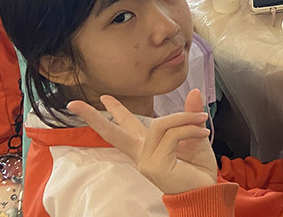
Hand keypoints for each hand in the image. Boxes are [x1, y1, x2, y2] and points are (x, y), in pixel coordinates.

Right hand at [67, 90, 214, 194]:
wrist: (206, 191)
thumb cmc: (198, 168)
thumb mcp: (195, 135)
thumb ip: (190, 115)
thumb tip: (193, 92)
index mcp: (147, 147)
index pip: (125, 129)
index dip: (113, 113)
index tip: (102, 98)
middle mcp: (142, 154)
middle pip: (114, 133)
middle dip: (95, 116)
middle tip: (75, 103)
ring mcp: (145, 161)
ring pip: (159, 125)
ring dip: (183, 118)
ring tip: (201, 119)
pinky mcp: (154, 165)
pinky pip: (171, 136)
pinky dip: (189, 129)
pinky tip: (202, 133)